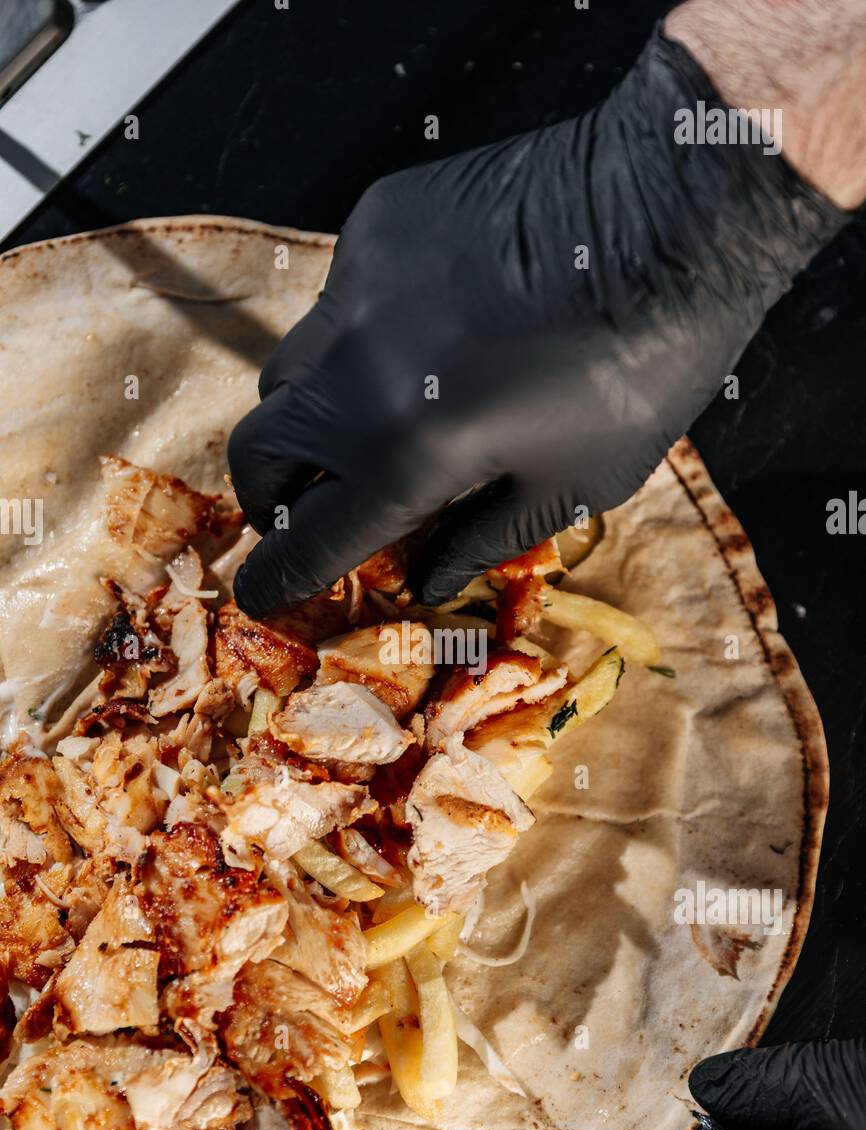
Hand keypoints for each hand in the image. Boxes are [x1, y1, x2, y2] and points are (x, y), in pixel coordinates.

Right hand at [230, 25, 845, 617]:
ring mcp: (356, 290)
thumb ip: (480, 540)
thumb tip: (423, 581)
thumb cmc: (641, 370)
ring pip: (289, 370)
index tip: (260, 596)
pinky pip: (339, 302)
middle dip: (272, 493)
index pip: (306, 539)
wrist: (671, 211)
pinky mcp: (374, 228)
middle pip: (258, 448)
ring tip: (379, 417)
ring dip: (312, 414)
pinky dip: (365, 337)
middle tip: (310, 504)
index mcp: (405, 454)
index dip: (276, 580)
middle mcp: (356, 374)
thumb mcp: (573, 485)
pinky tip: (435, 326)